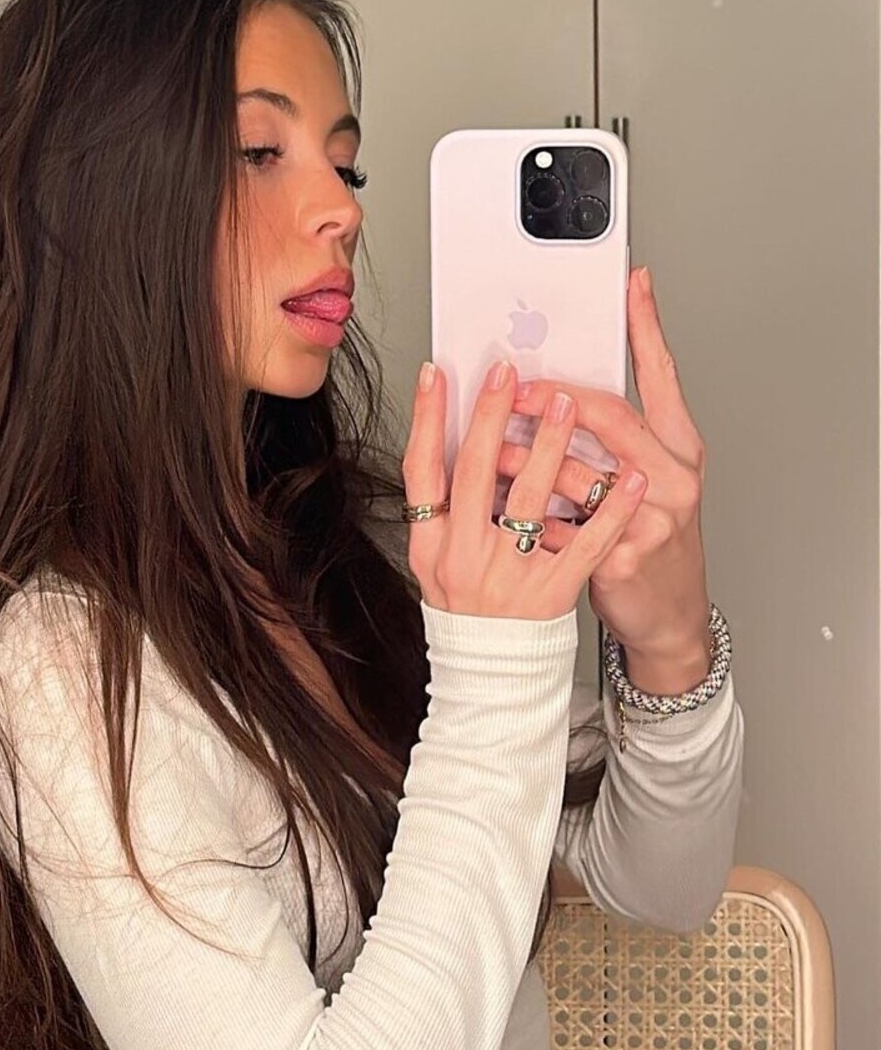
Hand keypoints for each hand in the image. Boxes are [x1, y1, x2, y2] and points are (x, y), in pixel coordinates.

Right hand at [403, 358, 648, 620]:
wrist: (491, 677)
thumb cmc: (466, 610)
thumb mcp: (434, 562)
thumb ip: (443, 509)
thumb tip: (455, 438)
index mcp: (430, 545)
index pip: (420, 471)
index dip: (426, 420)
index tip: (437, 374)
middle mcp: (461, 558)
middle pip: (474, 474)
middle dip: (492, 416)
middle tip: (510, 372)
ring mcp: (505, 577)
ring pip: (530, 501)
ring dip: (550, 446)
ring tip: (566, 403)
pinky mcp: (550, 595)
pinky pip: (585, 545)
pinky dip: (610, 510)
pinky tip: (630, 479)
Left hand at [500, 267, 710, 690]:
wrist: (670, 612)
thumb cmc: (652, 537)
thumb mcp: (650, 478)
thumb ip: (616, 436)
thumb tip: (562, 389)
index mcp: (679, 449)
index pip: (663, 376)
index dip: (648, 327)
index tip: (631, 284)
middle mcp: (673, 478)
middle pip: (610, 417)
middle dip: (553, 398)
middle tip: (512, 386)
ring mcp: (653, 521)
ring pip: (576, 474)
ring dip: (523, 461)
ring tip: (489, 451)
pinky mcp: (625, 560)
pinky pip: (562, 530)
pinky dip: (527, 519)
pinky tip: (500, 511)